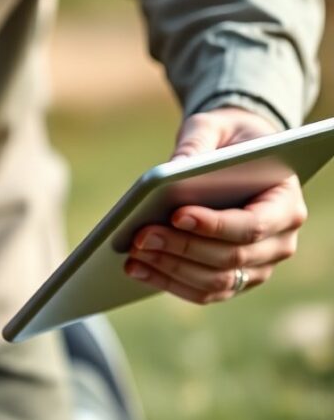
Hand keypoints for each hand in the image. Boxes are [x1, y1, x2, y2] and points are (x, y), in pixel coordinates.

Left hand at [124, 107, 306, 303]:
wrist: (235, 160)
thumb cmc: (227, 141)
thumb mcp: (214, 128)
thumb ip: (197, 143)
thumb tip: (169, 170)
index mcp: (286, 203)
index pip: (253, 225)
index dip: (214, 225)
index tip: (175, 215)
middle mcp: (281, 242)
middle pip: (231, 257)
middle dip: (181, 247)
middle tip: (139, 236)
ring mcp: (259, 266)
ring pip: (215, 280)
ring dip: (170, 269)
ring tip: (133, 253)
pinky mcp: (234, 280)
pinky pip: (202, 291)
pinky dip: (167, 282)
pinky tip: (135, 268)